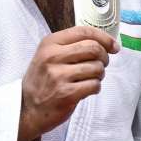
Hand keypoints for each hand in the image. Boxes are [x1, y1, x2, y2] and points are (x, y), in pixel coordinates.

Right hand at [17, 26, 117, 140]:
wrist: (27, 108)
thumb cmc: (42, 81)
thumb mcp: (48, 56)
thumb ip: (72, 46)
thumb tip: (107, 43)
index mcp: (50, 43)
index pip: (84, 31)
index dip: (104, 38)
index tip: (113, 46)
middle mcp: (52, 57)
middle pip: (94, 48)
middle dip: (104, 58)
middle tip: (101, 65)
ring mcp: (58, 76)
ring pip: (97, 68)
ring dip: (99, 75)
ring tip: (89, 79)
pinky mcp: (66, 94)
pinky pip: (95, 85)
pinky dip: (95, 88)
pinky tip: (85, 90)